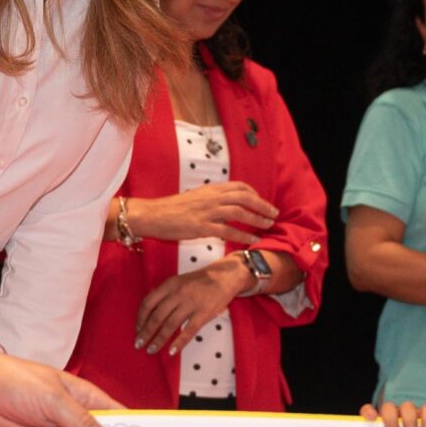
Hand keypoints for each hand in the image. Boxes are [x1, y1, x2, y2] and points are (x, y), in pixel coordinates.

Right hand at [126, 183, 278, 246]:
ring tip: (268, 226)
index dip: (254, 193)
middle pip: (244, 197)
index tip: (261, 202)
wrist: (152, 215)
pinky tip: (252, 240)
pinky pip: (228, 230)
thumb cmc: (170, 209)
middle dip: (262, 205)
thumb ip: (210, 200)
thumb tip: (223, 206)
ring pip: (239, 212)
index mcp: (209, 189)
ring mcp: (207, 212)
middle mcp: (211, 198)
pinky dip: (243, 235)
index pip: (238, 186)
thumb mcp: (193, 199)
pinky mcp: (201, 227)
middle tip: (274, 214)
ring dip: (257, 219)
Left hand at [135, 261, 247, 352]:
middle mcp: (178, 294)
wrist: (225, 276)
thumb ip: (165, 294)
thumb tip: (149, 311)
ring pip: (170, 325)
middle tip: (138, 344)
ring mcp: (191, 304)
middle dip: (145, 332)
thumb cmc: (199, 281)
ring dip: (158, 340)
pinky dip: (179, 343)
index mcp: (169, 285)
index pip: (148, 302)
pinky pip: (188, 331)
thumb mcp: (178, 281)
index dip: (140, 318)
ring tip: (151, 350)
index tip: (137, 329)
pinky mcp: (204, 314)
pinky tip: (171, 351)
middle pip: (157, 316)